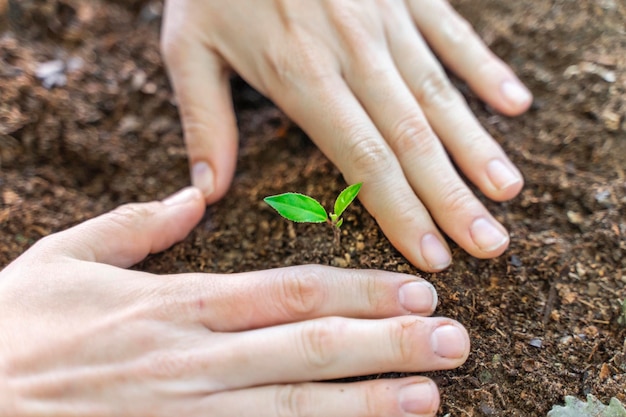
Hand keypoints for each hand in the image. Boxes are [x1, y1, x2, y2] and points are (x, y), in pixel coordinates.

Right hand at [0, 187, 469, 415]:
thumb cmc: (16, 331)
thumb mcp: (66, 257)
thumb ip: (135, 226)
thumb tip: (189, 197)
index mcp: (176, 304)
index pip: (288, 292)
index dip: (358, 292)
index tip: (412, 291)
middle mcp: (194, 360)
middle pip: (309, 349)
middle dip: (387, 345)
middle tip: (452, 341)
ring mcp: (187, 414)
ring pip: (294, 407)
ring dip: (367, 403)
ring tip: (429, 398)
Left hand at [160, 0, 531, 271]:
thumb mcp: (188, 45)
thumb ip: (204, 121)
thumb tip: (209, 193)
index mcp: (300, 75)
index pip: (362, 160)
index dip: (401, 212)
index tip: (432, 254)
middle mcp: (352, 53)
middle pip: (412, 139)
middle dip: (452, 198)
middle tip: (489, 244)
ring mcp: (384, 19)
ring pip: (439, 94)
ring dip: (476, 147)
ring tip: (507, 193)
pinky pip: (451, 33)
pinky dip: (484, 70)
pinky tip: (515, 105)